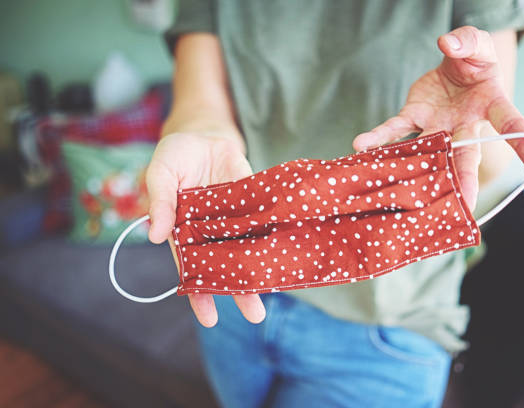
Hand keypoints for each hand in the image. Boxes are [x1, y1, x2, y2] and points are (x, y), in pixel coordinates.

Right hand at [146, 132, 265, 326]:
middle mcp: (212, 232)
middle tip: (255, 315)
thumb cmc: (175, 155)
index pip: (192, 269)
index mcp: (185, 232)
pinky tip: (284, 255)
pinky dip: (273, 237)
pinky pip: (263, 223)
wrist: (205, 132)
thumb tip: (156, 236)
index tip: (209, 318)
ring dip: (259, 269)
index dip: (199, 294)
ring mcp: (235, 219)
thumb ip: (160, 202)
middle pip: (225, 266)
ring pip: (248, 249)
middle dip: (238, 291)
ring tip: (276, 293)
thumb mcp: (160, 173)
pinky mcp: (254, 202)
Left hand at [353, 26, 523, 209]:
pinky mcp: (414, 118)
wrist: (454, 64)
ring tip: (407, 194)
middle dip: (465, 178)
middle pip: (466, 154)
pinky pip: (396, 131)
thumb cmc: (474, 59)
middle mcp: (464, 124)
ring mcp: (437, 126)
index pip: (512, 124)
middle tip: (466, 206)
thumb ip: (467, 41)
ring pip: (429, 152)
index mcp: (490, 106)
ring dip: (417, 170)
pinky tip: (361, 147)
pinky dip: (379, 138)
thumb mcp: (477, 44)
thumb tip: (449, 44)